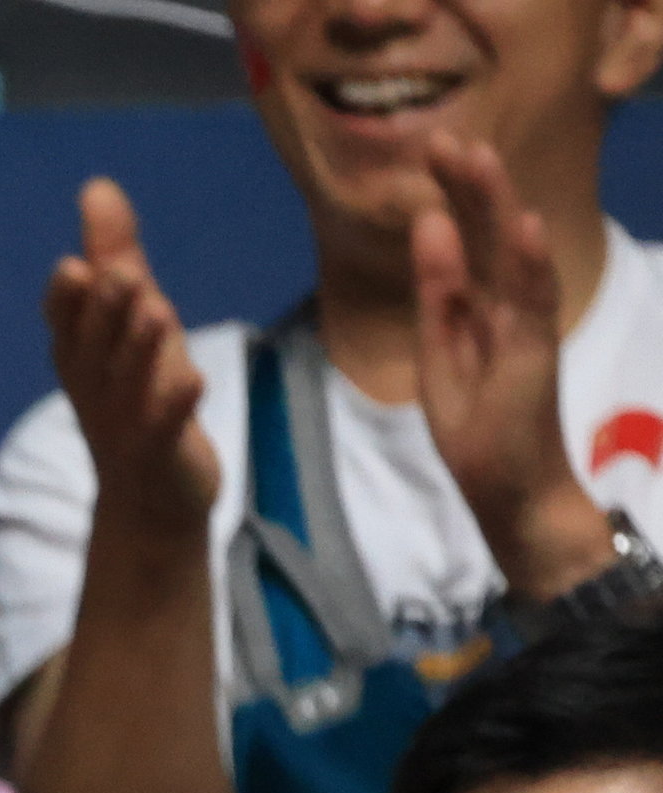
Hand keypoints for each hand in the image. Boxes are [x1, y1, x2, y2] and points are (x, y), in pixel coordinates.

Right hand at [44, 176, 219, 554]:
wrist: (147, 503)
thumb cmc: (134, 398)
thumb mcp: (122, 323)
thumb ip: (113, 254)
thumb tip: (97, 187)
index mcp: (80, 355)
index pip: (65, 322)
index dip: (67, 300)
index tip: (73, 268)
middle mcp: (94, 387)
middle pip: (96, 346)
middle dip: (105, 313)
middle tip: (119, 274)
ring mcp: (123, 423)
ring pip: (129, 381)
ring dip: (139, 349)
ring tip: (156, 311)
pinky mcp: (159, 453)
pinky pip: (165, 428)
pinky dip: (176, 405)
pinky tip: (194, 378)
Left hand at [416, 140, 619, 603]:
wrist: (508, 487)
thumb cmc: (479, 424)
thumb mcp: (440, 351)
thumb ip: (437, 292)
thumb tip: (427, 226)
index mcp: (480, 305)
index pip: (465, 238)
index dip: (451, 194)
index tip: (431, 147)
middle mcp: (508, 306)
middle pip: (488, 235)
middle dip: (469, 186)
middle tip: (447, 136)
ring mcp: (525, 327)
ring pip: (511, 256)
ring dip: (498, 207)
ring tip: (483, 158)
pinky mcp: (536, 355)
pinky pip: (536, 303)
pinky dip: (532, 264)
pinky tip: (527, 226)